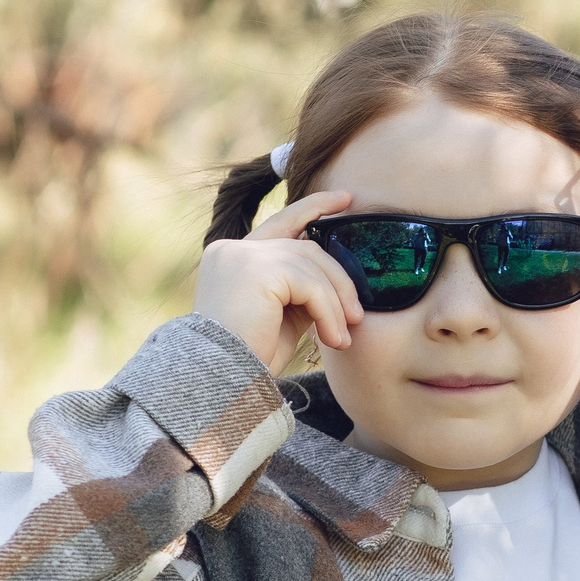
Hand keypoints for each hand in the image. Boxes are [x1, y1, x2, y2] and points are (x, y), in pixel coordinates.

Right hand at [191, 189, 361, 372]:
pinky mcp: (256, 270)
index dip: (314, 207)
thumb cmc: (250, 357)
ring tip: (342, 338)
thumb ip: (300, 289)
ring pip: (311, 265)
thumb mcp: (280, 316)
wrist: (221, 380)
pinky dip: (328, 311)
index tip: (345, 200)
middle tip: (357, 315)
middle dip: (339, 278)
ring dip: (335, 304)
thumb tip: (338, 280)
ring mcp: (242, 256)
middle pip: (305, 247)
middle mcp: (233, 250)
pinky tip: (331, 338)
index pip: (282, 222)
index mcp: (234, 257)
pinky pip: (309, 284)